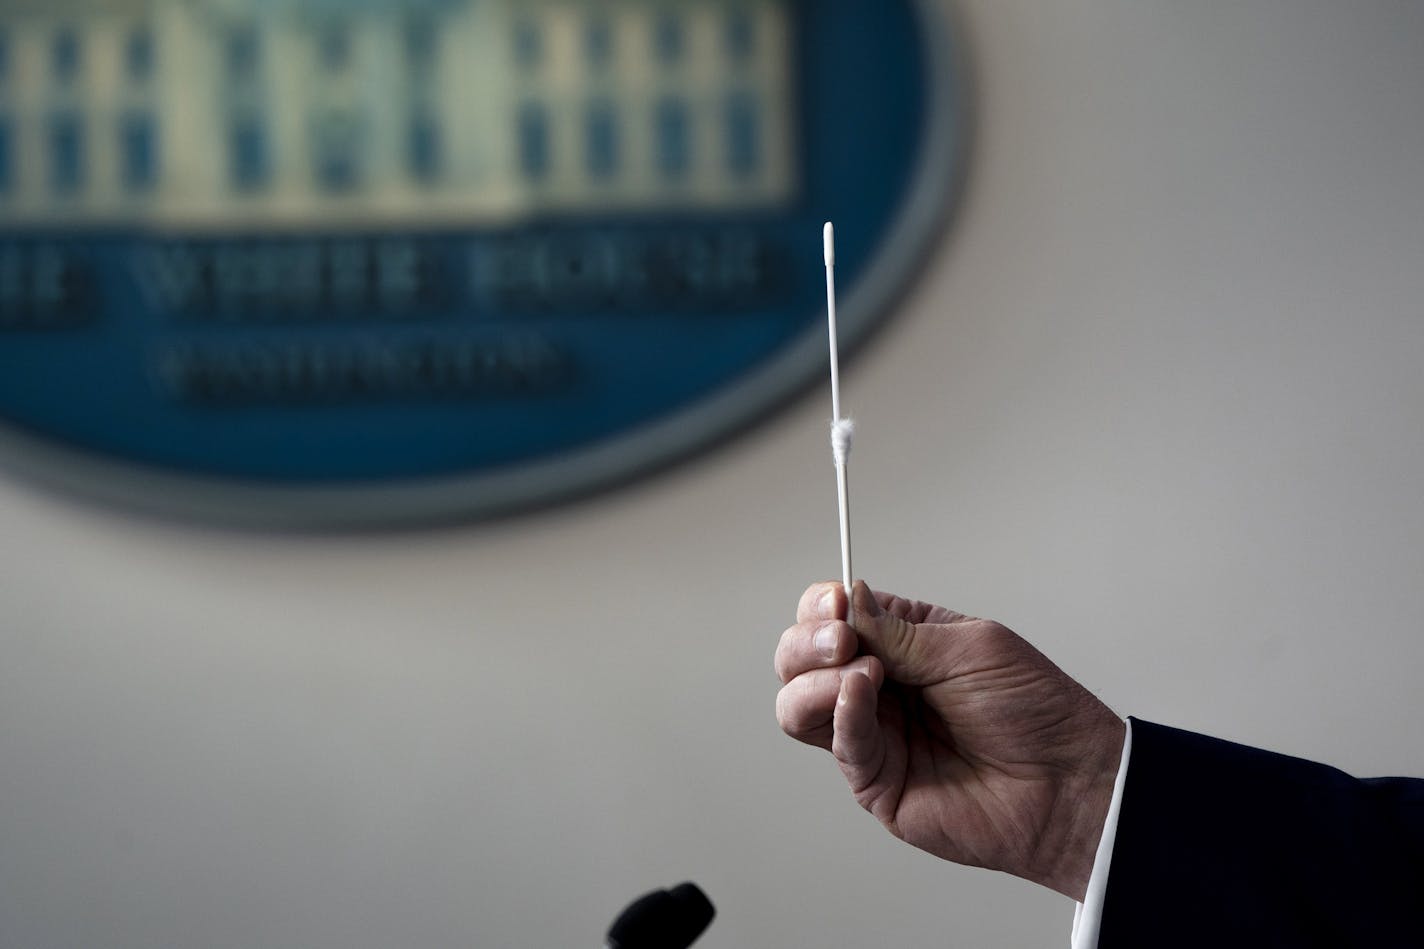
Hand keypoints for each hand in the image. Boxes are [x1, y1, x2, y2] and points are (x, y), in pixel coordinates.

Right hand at [774, 581, 1124, 899]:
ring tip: (857, 671)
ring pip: (799, 704)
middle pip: (800, 658)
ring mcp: (873, 735)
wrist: (1070, 783)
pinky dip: (841, 712)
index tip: (837, 604)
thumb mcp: (970, 648)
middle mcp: (878, 688)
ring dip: (813, 680)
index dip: (824, 607)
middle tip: (840, 638)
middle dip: (807, 641)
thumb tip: (851, 598)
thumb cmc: (1037, 711)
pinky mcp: (875, 781)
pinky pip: (837, 744)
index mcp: (902, 644)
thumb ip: (900, 631)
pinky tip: (862, 693)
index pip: (833, 617)